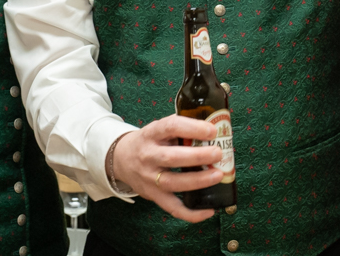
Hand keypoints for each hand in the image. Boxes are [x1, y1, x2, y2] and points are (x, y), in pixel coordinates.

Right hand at [110, 115, 224, 222]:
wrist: (121, 159)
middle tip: (218, 153)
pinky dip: (191, 213)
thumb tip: (214, 130)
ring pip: (173, 183)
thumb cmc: (149, 142)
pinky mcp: (153, 196)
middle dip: (197, 156)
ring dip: (198, 181)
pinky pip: (173, 208)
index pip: (170, 127)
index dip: (192, 128)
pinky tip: (209, 210)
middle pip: (171, 157)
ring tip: (218, 175)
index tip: (212, 130)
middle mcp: (148, 156)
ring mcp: (149, 178)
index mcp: (151, 134)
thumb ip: (180, 129)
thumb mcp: (158, 129)